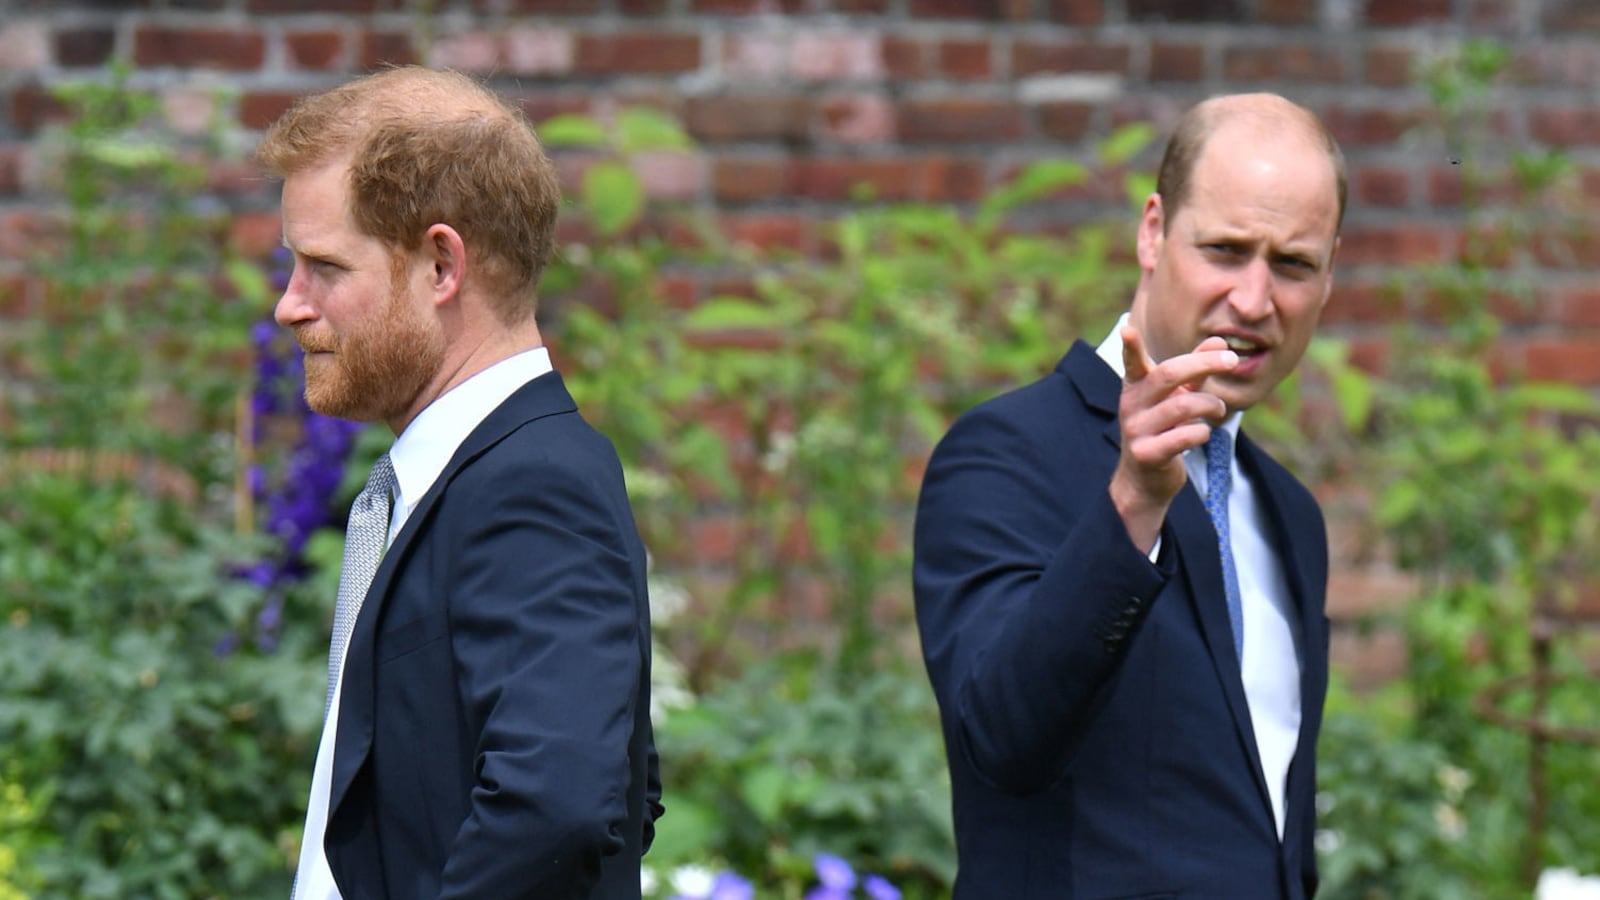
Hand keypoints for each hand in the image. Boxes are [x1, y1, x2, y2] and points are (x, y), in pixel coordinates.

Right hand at [1108, 326, 1237, 551]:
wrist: (1146, 480)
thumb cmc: (1164, 430)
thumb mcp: (1177, 398)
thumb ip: (1196, 371)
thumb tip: (1219, 341)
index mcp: (1136, 387)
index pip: (1132, 362)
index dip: (1131, 346)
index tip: (1128, 328)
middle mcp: (1132, 405)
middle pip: (1168, 374)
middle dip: (1203, 363)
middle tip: (1231, 360)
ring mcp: (1136, 430)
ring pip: (1183, 405)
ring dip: (1211, 404)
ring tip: (1218, 409)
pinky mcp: (1147, 454)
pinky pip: (1185, 436)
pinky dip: (1202, 432)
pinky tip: (1202, 434)